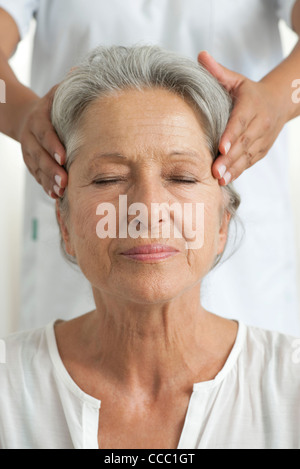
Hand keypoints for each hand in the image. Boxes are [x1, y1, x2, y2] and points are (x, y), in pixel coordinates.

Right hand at [17, 85, 66, 197]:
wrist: (25, 116)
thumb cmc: (50, 106)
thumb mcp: (56, 93)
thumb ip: (68, 86)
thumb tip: (80, 71)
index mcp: (39, 118)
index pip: (45, 133)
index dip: (53, 145)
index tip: (64, 157)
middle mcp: (30, 136)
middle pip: (40, 155)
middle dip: (52, 169)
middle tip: (65, 182)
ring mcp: (29, 151)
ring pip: (37, 168)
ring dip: (49, 181)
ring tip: (61, 192)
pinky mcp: (30, 162)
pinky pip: (37, 176)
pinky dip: (45, 186)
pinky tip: (56, 195)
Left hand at [198, 51, 286, 184]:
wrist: (279, 102)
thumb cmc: (250, 92)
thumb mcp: (236, 80)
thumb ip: (218, 71)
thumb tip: (200, 56)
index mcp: (251, 105)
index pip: (240, 121)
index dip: (232, 135)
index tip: (221, 147)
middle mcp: (260, 123)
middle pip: (244, 143)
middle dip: (229, 159)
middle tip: (214, 171)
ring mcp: (262, 138)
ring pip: (248, 156)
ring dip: (233, 169)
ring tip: (219, 179)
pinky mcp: (262, 150)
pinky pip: (250, 162)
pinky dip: (239, 171)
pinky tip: (226, 179)